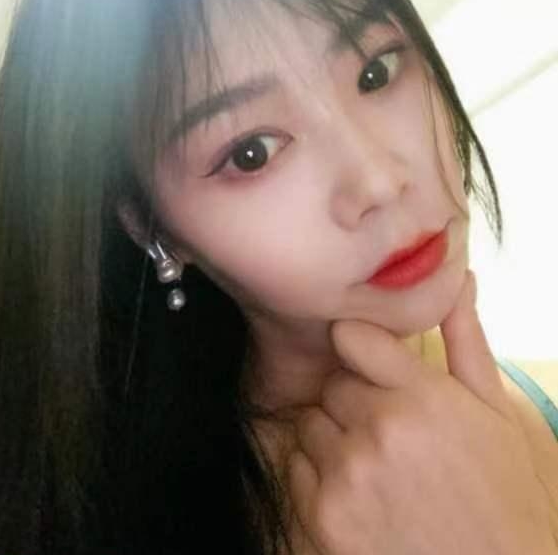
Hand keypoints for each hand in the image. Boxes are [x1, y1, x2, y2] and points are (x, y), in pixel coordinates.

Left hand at [287, 271, 555, 554]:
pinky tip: (357, 491)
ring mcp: (348, 474)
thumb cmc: (500, 492)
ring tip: (374, 463)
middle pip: (331, 384)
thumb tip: (460, 278)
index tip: (371, 366)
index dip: (360, 350)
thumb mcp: (496, 412)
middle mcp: (380, 429)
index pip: (350, 336)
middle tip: (386, 428)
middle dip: (352, 400)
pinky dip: (316, 474)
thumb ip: (466, 340)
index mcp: (422, 396)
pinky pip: (294, 467)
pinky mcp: (324, 517)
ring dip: (332, 436)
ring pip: (310, 423)